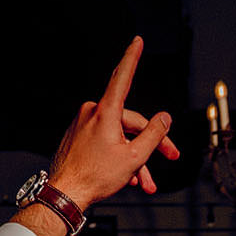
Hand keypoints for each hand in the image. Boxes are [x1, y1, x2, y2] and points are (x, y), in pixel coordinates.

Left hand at [45, 37, 179, 205]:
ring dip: (136, 158)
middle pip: (131, 121)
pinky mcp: (79, 137)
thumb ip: (154, 134)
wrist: (65, 194)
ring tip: (146, 181)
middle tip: (171, 156)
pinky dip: (119, 157)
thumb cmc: (94, 177)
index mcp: (105, 112)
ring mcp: (83, 125)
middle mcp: (92, 113)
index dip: (132, 57)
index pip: (122, 76)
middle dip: (151, 142)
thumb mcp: (134, 157)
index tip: (137, 41)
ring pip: (120, 136)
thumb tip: (164, 118)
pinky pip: (106, 142)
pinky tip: (128, 177)